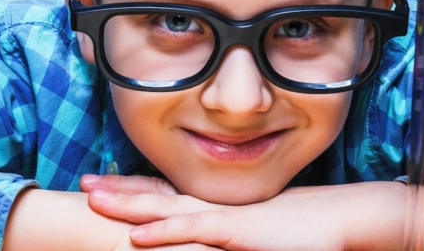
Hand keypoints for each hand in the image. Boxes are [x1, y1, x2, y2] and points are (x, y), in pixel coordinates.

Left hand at [80, 175, 410, 250]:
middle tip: (83, 184)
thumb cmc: (304, 233)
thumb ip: (231, 236)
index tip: (102, 187)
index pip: (166, 195)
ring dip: (127, 204)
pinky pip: (193, 231)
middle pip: (156, 196)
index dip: (133, 190)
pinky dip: (164, 232)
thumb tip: (216, 239)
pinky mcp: (235, 232)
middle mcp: (213, 209)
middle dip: (117, 191)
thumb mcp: (255, 236)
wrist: (340, 221)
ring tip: (92, 199)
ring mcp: (222, 218)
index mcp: (215, 209)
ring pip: (165, 209)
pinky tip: (137, 236)